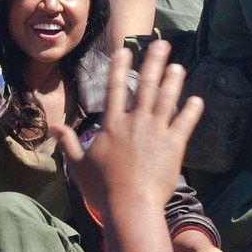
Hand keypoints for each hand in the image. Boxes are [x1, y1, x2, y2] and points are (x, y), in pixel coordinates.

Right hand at [54, 41, 202, 231]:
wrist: (130, 207)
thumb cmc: (102, 189)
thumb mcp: (78, 165)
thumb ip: (68, 142)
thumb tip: (54, 127)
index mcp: (112, 124)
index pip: (115, 88)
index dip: (120, 67)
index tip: (125, 49)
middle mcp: (135, 122)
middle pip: (146, 85)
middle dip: (154, 62)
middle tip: (162, 44)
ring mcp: (156, 132)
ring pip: (167, 100)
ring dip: (174, 81)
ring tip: (178, 66)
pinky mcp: (174, 146)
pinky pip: (184, 123)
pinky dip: (191, 111)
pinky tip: (197, 100)